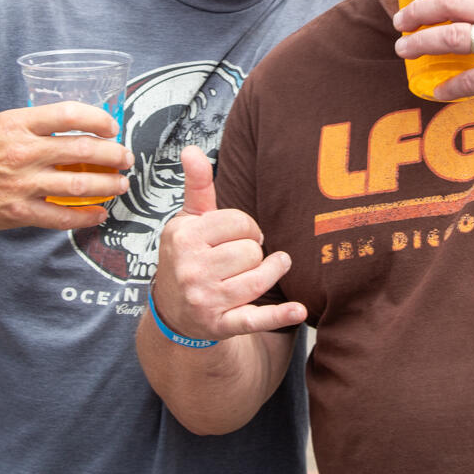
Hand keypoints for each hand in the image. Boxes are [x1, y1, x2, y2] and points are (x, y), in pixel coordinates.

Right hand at [0, 102, 130, 231]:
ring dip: (107, 185)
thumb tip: (63, 126)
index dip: (99, 119)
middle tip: (126, 158)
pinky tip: (97, 213)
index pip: (70, 114)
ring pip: (79, 184)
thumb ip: (26, 125)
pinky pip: (61, 216)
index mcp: (15, 123)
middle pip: (84, 150)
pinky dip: (85, 216)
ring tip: (119, 185)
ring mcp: (21, 184)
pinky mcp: (16, 212)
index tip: (111, 126)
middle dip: (114, 155)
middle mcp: (22, 151)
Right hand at [153, 147, 306, 340]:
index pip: (239, 222)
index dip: (246, 227)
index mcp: (183, 237)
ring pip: (259, 278)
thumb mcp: (188, 220)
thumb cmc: (189, 256)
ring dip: (271, 272)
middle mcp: (190, 269)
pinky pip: (255, 319)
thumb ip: (197, 185)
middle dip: (253, 252)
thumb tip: (191, 148)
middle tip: (242, 258)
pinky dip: (279, 316)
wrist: (174, 312)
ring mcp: (204, 299)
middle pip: (251, 251)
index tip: (238, 235)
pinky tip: (299, 310)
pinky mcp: (220, 325)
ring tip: (270, 268)